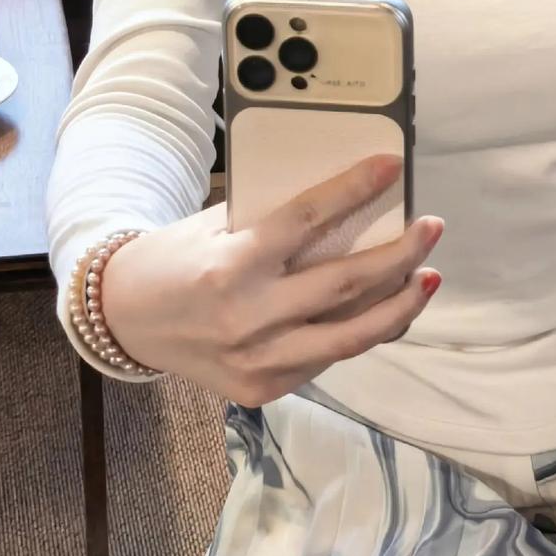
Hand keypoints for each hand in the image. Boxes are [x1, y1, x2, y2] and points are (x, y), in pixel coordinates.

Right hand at [97, 153, 443, 401]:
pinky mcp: (263, 389)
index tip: (391, 167)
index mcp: (232, 265)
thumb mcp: (217, 226)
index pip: (307, 220)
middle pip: (345, 284)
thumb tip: (347, 204)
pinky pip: (327, 360)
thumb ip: (274, 223)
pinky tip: (386, 310)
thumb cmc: (176, 258)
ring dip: (400, 306)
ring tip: (428, 278)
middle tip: (431, 228)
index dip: (354, 190)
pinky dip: (360, 333)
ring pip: (351, 337)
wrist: (124, 319)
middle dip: (400, 254)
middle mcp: (247, 317)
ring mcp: (257, 360)